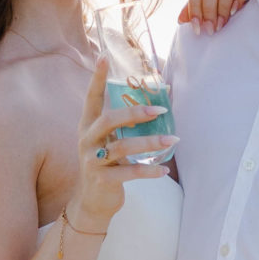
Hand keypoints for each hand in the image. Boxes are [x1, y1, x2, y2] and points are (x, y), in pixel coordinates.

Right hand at [70, 55, 174, 229]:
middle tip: (159, 110)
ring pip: (122, 147)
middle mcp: (86, 141)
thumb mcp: (108, 142)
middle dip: (135, 113)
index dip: (96, 79)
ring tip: (172, 140)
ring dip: (150, 142)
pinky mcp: (102, 180)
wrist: (91, 202)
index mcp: (87, 127)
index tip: (103, 57)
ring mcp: (92, 161)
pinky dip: (149, 171)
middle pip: (108, 120)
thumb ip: (121, 127)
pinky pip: (129, 172)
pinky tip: (164, 170)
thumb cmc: (105, 166)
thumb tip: (153, 105)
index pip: (91, 98)